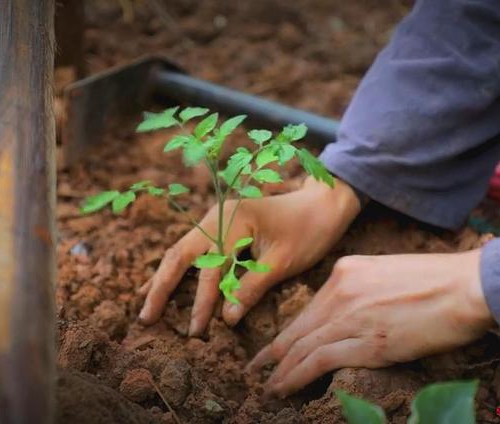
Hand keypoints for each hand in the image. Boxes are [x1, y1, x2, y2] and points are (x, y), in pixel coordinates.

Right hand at [138, 177, 360, 335]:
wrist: (323, 203)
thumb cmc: (309, 230)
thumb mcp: (283, 261)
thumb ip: (252, 287)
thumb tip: (226, 317)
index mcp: (232, 220)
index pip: (208, 266)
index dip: (201, 300)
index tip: (197, 330)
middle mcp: (216, 216)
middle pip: (180, 254)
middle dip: (161, 287)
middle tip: (145, 318)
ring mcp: (215, 220)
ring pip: (181, 251)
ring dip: (163, 278)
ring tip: (145, 304)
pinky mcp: (220, 227)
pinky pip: (192, 249)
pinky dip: (177, 269)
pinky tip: (160, 282)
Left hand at [247, 250, 495, 396]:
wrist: (464, 286)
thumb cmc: (434, 280)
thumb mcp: (384, 273)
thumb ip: (358, 290)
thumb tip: (343, 313)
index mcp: (343, 273)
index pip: (307, 310)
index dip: (287, 333)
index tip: (273, 347)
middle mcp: (339, 293)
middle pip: (297, 329)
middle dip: (272, 353)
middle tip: (253, 369)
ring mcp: (351, 317)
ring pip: (303, 347)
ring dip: (281, 370)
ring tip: (268, 387)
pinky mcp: (367, 342)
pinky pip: (320, 361)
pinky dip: (297, 376)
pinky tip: (285, 387)